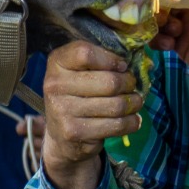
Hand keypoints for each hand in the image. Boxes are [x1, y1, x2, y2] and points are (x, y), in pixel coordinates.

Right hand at [37, 40, 139, 188]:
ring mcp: (62, 110)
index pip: (86, 53)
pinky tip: (130, 119)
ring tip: (134, 102)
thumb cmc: (78, 96)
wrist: (61, 136)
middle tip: (131, 87)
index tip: (121, 66)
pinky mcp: (74, 132)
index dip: (112, 59)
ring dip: (134, 103)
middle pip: (109, 81)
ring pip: (117, 105)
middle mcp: (55, 85)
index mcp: (57, 63)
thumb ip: (101, 59)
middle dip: (129, 83)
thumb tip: (134, 60)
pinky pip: (117, 125)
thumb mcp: (80, 71)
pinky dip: (132, 122)